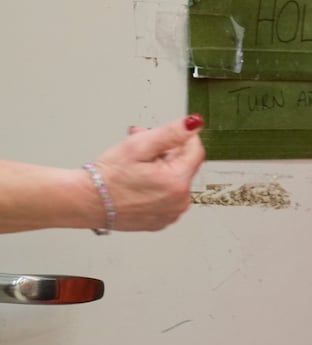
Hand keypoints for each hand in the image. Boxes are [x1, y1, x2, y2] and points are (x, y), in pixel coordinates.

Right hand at [91, 116, 206, 230]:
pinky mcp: (160, 221)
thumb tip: (195, 123)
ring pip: (175, 180)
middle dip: (165, 153)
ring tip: (135, 166)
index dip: (178, 139)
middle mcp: (179, 202)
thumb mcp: (139, 146)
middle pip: (184, 165)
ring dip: (160, 169)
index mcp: (178, 182)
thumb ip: (172, 133)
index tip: (160, 137)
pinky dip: (156, 187)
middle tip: (140, 148)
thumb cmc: (107, 177)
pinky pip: (166, 197)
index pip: (195, 149)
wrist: (83, 202)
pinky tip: (136, 182)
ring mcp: (170, 214)